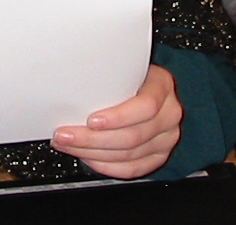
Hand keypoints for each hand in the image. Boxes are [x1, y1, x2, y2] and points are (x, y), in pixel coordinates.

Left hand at [50, 64, 182, 178]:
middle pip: (132, 136)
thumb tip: (70, 86)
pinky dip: (104, 165)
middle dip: (92, 139)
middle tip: (66, 134)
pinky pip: (130, 169)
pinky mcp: (158, 156)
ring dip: (92, 153)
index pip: (146, 106)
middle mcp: (169, 114)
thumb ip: (107, 76)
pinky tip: (87, 156)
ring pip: (128, 155)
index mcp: (162, 86)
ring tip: (69, 144)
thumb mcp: (123, 66)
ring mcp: (165, 138)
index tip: (90, 120)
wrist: (148, 87)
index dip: (118, 117)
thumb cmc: (130, 76)